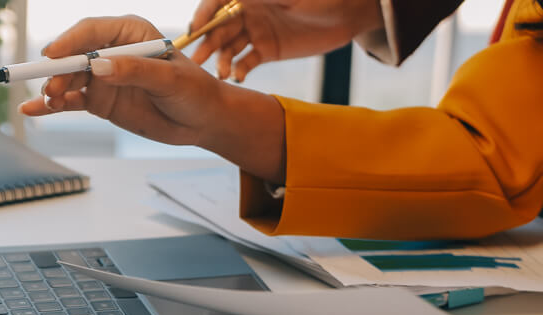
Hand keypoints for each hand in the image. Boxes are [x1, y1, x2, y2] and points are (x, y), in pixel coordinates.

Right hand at [19, 16, 222, 146]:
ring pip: (69, 78)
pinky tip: (33, 110)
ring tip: (47, 101)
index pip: (92, 31)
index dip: (70, 42)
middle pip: (74, 56)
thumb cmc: (193, 92)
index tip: (52, 54)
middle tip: (51, 87)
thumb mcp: (168, 80)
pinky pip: (71, 100)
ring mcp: (104, 77)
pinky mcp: (100, 100)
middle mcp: (112, 51)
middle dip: (58, 70)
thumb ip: (133, 72)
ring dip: (54, 88)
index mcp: (130, 33)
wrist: (202, 121)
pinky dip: (53, 105)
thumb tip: (98, 67)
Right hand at [189, 0, 382, 81]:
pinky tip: (238, 79)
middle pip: (219, 28)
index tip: (195, 30)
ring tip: (220, 75)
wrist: (347, 12)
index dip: (204, 14)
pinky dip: (240, 70)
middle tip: (195, 62)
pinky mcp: (267, 50)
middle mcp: (247, 11)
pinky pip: (246, 61)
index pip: (217, 2)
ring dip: (221, 61)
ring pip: (230, 47)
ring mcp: (256, 31)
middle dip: (206, 43)